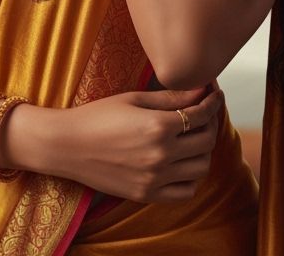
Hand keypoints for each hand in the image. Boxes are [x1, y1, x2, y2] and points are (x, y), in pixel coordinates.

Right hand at [57, 83, 224, 203]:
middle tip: (203, 114)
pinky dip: (191, 178)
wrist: (68, 146)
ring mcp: (155, 178)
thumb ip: (170, 97)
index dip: (213, 103)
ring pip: (201, 169)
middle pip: (206, 142)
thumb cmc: (98, 115)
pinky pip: (185, 192)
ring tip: (192, 138)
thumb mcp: (134, 99)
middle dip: (210, 124)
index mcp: (158, 126)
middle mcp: (161, 155)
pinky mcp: (147, 195)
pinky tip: (182, 163)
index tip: (215, 95)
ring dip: (203, 151)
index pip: (201, 115)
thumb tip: (200, 89)